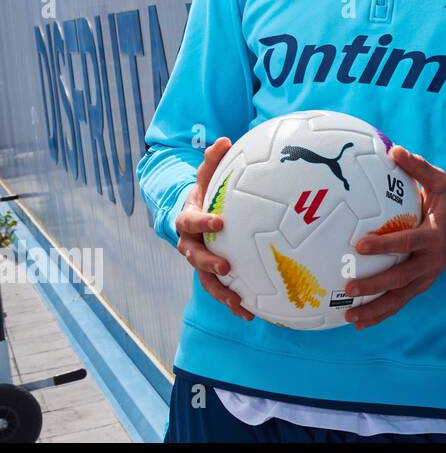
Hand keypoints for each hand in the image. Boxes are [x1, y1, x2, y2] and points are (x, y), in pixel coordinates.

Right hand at [173, 137, 254, 320]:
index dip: (202, 222)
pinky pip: (221, 291)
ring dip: (221, 292)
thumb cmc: (205, 193)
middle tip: (226, 267)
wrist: (194, 215)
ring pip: (205, 280)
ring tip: (238, 302)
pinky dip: (232, 302)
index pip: (190, 221)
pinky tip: (250, 314)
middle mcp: (189, 244)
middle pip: (193, 257)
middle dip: (208, 263)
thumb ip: (213, 161)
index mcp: (188, 219)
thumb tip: (224, 139)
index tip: (219, 222)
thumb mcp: (207, 176)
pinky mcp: (212, 275)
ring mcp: (199, 262)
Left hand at [342, 145, 445, 330]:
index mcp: (433, 234)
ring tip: (349, 316)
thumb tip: (393, 149)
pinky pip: (400, 303)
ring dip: (375, 308)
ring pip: (400, 298)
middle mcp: (431, 260)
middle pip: (401, 277)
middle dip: (375, 284)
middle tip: (348, 286)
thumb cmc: (444, 203)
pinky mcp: (421, 286)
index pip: (407, 241)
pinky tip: (359, 322)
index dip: (385, 244)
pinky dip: (381, 315)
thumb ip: (417, 167)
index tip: (360, 244)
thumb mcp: (439, 182)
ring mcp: (427, 277)